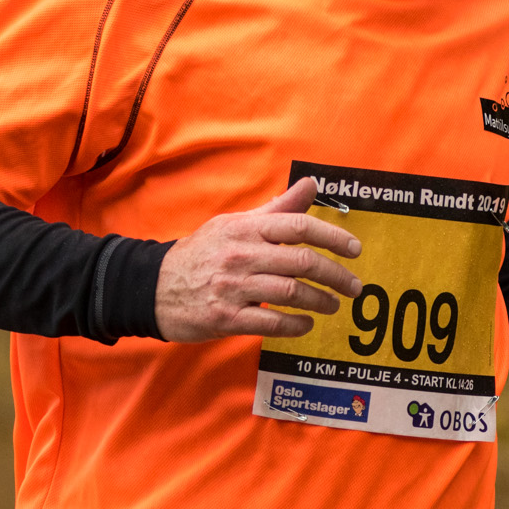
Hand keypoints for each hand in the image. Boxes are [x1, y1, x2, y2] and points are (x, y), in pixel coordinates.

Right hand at [155, 177, 363, 341]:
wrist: (153, 287)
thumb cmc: (202, 253)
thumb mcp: (235, 223)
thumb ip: (278, 208)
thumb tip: (313, 184)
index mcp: (246, 228)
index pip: (299, 226)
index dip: (333, 237)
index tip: (355, 249)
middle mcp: (241, 255)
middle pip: (302, 262)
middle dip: (335, 275)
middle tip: (353, 286)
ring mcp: (233, 288)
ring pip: (291, 293)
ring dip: (320, 301)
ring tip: (333, 305)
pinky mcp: (226, 318)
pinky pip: (271, 322)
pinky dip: (295, 325)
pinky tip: (306, 324)